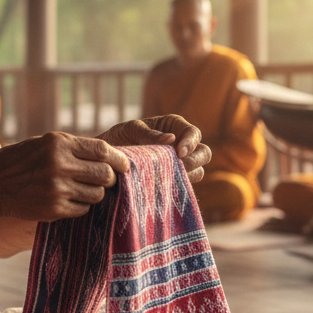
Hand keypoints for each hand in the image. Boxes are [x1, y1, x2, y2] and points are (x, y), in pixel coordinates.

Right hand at [0, 131, 129, 221]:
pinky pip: (83, 209)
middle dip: (110, 179)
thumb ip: (73, 147)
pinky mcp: (54, 209)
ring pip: (97, 195)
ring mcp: (57, 189)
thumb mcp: (44, 142)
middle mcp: (60, 165)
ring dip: (95, 193)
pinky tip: (68, 200)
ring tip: (81, 189)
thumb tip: (108, 155)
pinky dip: (81, 206)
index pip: (103, 150)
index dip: (119, 158)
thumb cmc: (19, 161)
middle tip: (104, 180)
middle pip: (105, 175)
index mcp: (59, 143)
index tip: (124, 164)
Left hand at [96, 115, 210, 182]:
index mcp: (174, 126)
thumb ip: (149, 134)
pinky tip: (164, 186)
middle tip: (178, 166)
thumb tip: (171, 139)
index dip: (190, 143)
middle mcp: (181, 144)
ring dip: (188, 175)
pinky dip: (179, 186)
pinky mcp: (174, 179)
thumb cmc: (120, 137)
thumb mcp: (131, 130)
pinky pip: (185, 185)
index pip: (193, 133)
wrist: (107, 159)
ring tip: (168, 176)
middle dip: (195, 160)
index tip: (178, 153)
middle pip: (204, 153)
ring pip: (198, 171)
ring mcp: (180, 164)